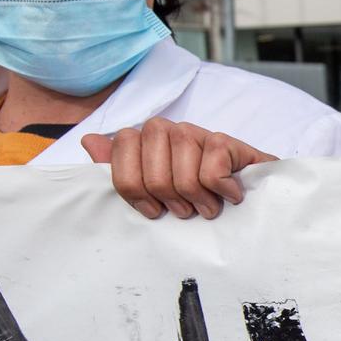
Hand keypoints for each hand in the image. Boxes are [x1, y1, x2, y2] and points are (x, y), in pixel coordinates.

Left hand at [80, 118, 274, 220]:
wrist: (251, 205)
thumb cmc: (196, 201)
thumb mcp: (152, 193)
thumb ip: (119, 169)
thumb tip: (89, 141)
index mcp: (145, 141)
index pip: (121, 148)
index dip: (134, 189)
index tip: (153, 209)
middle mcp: (169, 130)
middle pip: (152, 169)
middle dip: (169, 198)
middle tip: (185, 210)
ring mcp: (197, 133)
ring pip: (182, 168)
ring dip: (197, 198)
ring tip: (207, 207)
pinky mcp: (225, 141)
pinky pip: (211, 168)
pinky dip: (221, 190)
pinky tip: (229, 194)